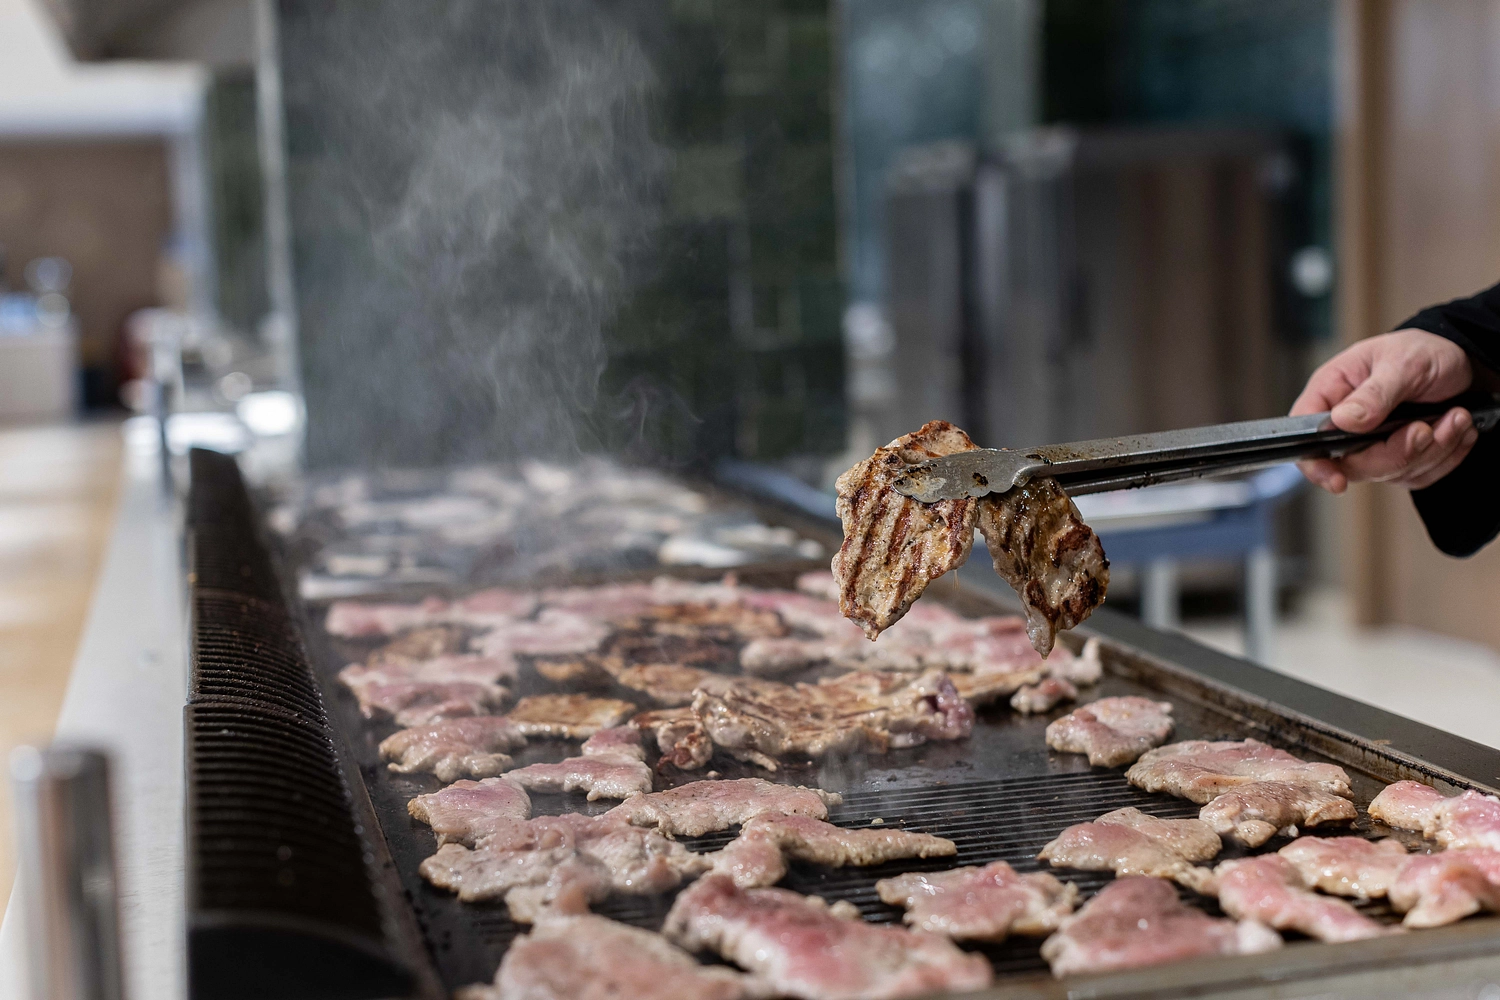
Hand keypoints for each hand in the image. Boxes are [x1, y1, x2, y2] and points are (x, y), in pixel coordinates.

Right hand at [1291, 329, 1477, 492]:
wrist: (1462, 361)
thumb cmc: (1422, 351)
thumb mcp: (1401, 363)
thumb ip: (1374, 394)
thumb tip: (1344, 420)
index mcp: (1331, 394)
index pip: (1305, 436)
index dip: (1316, 463)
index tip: (1338, 481)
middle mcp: (1346, 424)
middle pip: (1355, 464)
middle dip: (1398, 452)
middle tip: (1425, 428)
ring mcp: (1374, 446)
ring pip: (1393, 472)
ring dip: (1433, 449)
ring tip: (1456, 416)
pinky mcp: (1402, 459)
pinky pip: (1420, 475)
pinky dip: (1447, 453)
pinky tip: (1456, 427)